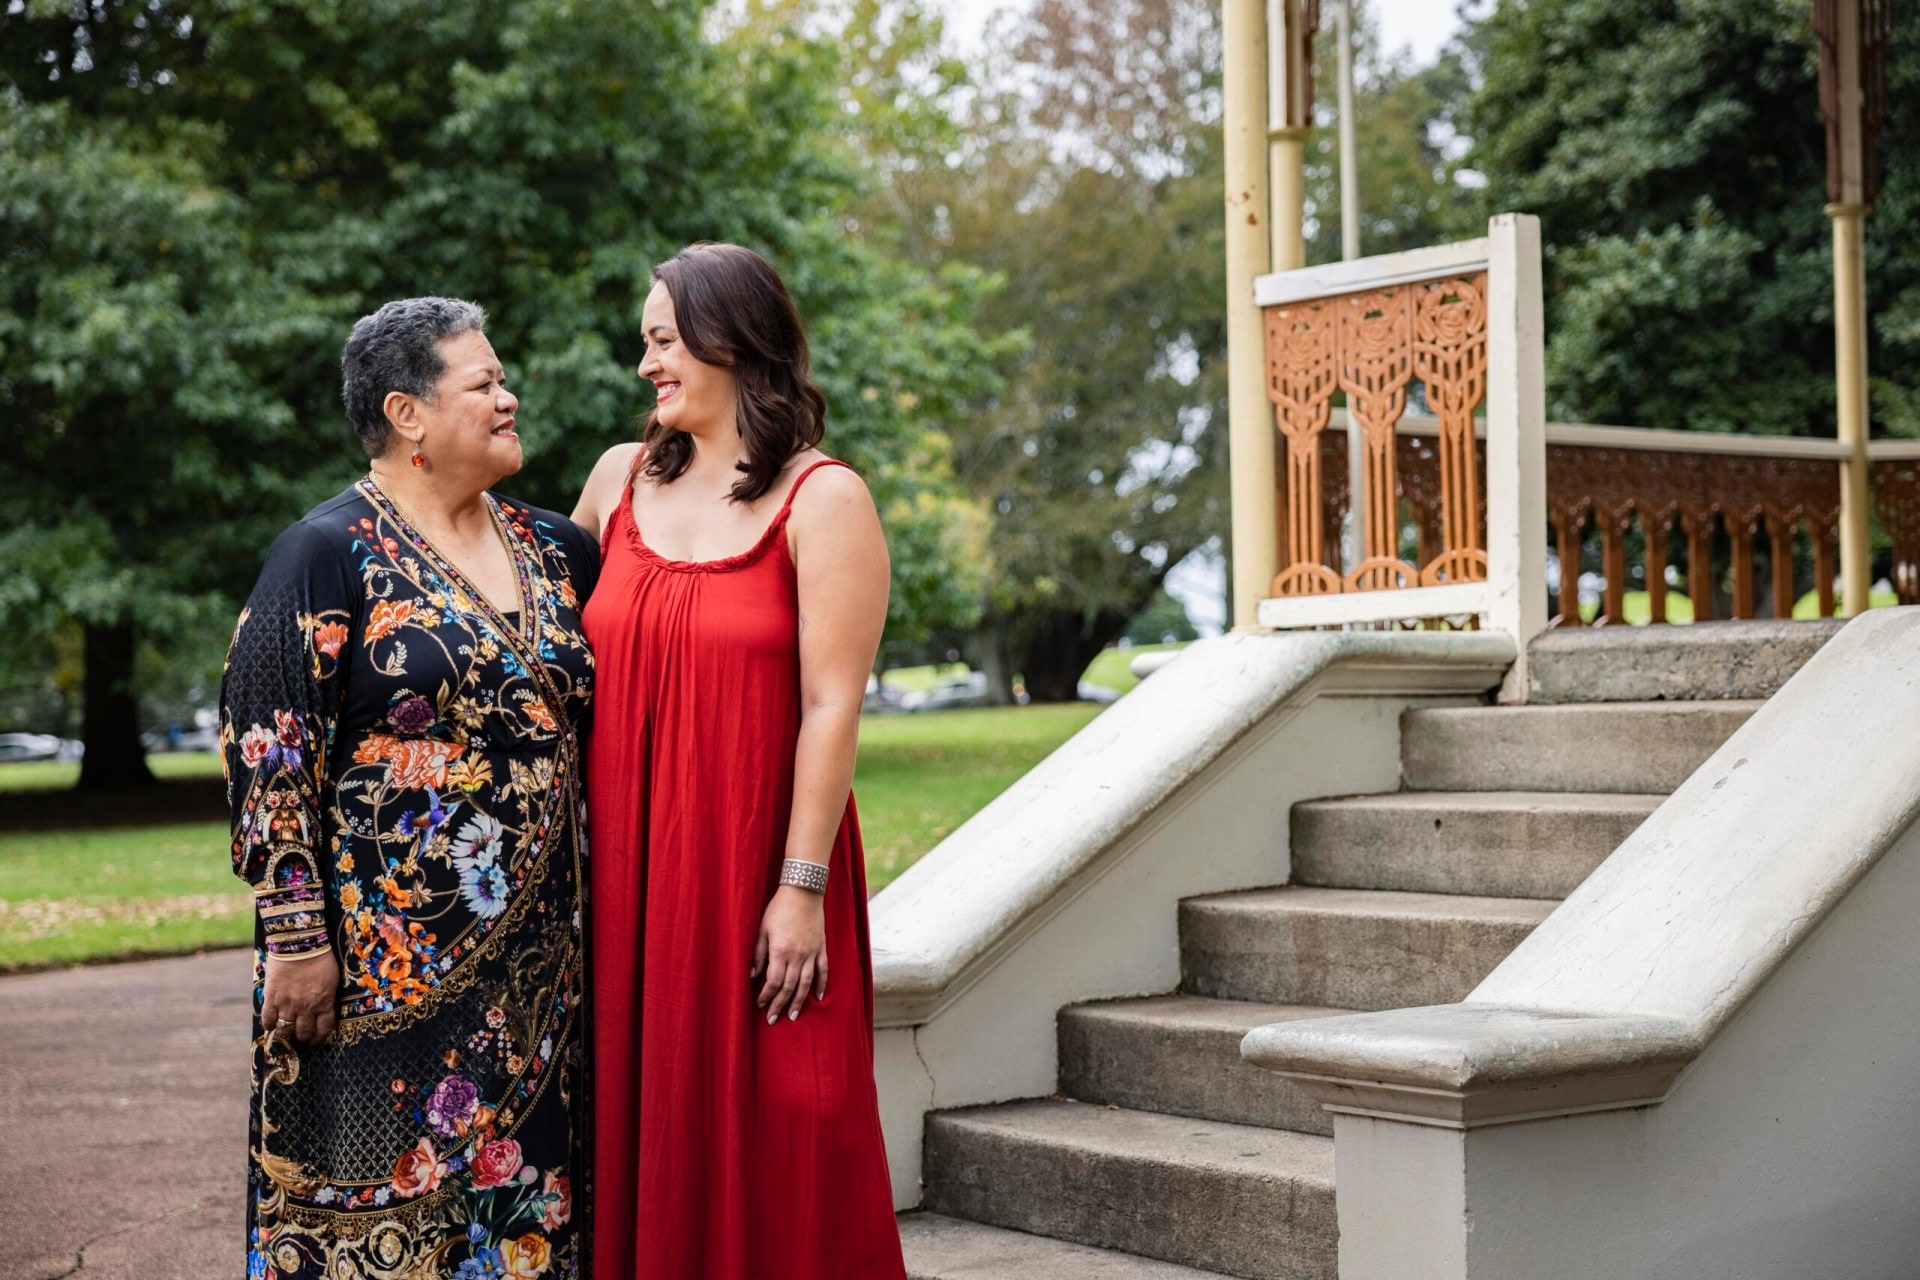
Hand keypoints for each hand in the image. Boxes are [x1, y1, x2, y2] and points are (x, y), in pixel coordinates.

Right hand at [261, 950, 340, 1044]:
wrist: (299, 944)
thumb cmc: (320, 957)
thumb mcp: (331, 979)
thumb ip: (326, 995)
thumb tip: (323, 1004)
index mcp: (324, 1002)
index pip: (324, 1028)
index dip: (320, 1036)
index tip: (317, 1039)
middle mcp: (306, 1008)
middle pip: (304, 1032)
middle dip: (304, 1036)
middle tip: (302, 1036)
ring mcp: (287, 1004)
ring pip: (286, 1029)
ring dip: (286, 1033)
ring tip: (286, 1031)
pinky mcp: (272, 998)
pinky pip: (268, 1019)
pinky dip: (269, 1025)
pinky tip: (270, 1025)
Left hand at [752, 885, 826, 1022]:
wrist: (803, 891)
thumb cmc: (779, 908)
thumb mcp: (762, 929)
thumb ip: (758, 953)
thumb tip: (753, 975)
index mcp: (780, 951)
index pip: (773, 981)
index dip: (766, 996)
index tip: (760, 1004)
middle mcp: (797, 956)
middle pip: (789, 987)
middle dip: (779, 1004)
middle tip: (773, 1019)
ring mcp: (811, 953)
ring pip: (806, 983)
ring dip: (799, 1001)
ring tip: (792, 1015)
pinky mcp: (821, 948)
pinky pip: (823, 970)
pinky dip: (821, 985)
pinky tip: (817, 998)